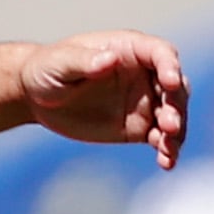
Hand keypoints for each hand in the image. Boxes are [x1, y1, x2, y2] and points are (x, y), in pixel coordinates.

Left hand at [21, 31, 188, 166]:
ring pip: (173, 114)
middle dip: (177, 105)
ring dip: (176, 131)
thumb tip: (110, 59)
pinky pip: (160, 138)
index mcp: (129, 49)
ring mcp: (144, 101)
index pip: (161, 53)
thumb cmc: (47, 69)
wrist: (37, 98)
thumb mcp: (59, 62)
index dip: (170, 66)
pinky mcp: (139, 127)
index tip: (170, 82)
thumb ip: (83, 61)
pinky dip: (167, 150)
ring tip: (168, 148)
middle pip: (176, 87)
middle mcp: (144, 74)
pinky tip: (166, 163)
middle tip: (169, 124)